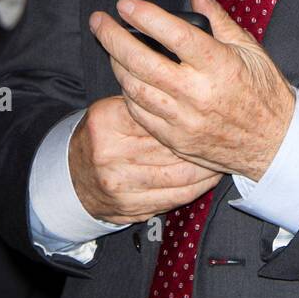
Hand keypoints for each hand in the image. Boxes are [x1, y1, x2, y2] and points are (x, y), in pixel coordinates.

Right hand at [68, 95, 220, 223]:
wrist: (73, 179)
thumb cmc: (102, 137)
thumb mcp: (112, 109)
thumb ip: (143, 101)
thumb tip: (187, 89)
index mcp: (106, 121)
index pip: (156, 115)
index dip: (186, 114)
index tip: (209, 108)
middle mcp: (110, 155)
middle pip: (170, 147)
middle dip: (201, 142)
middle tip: (225, 133)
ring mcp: (120, 185)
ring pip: (178, 175)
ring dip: (206, 167)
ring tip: (223, 156)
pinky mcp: (130, 208)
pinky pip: (175, 197)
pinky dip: (198, 188)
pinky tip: (210, 177)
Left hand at [88, 0, 296, 182]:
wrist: (274, 142)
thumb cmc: (264, 93)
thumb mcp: (248, 48)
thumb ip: (217, 18)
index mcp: (219, 65)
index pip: (173, 34)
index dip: (145, 16)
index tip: (126, 4)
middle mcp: (198, 93)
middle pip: (142, 61)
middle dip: (113, 37)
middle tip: (100, 21)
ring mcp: (184, 119)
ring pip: (135, 88)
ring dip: (116, 64)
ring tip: (111, 47)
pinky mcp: (177, 139)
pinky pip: (141, 114)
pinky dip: (128, 94)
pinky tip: (127, 78)